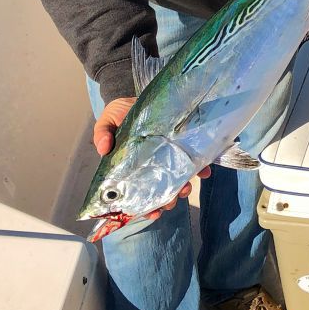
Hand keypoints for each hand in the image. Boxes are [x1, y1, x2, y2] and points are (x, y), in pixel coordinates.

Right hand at [94, 96, 210, 219]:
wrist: (139, 96)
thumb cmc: (120, 113)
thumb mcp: (107, 121)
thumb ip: (102, 134)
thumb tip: (103, 148)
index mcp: (133, 166)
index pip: (138, 192)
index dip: (145, 206)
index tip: (152, 213)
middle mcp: (152, 164)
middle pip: (160, 189)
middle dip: (167, 199)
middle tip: (170, 202)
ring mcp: (168, 154)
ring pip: (178, 178)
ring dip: (183, 187)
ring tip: (185, 189)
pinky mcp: (183, 143)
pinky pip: (194, 157)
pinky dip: (201, 167)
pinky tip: (205, 171)